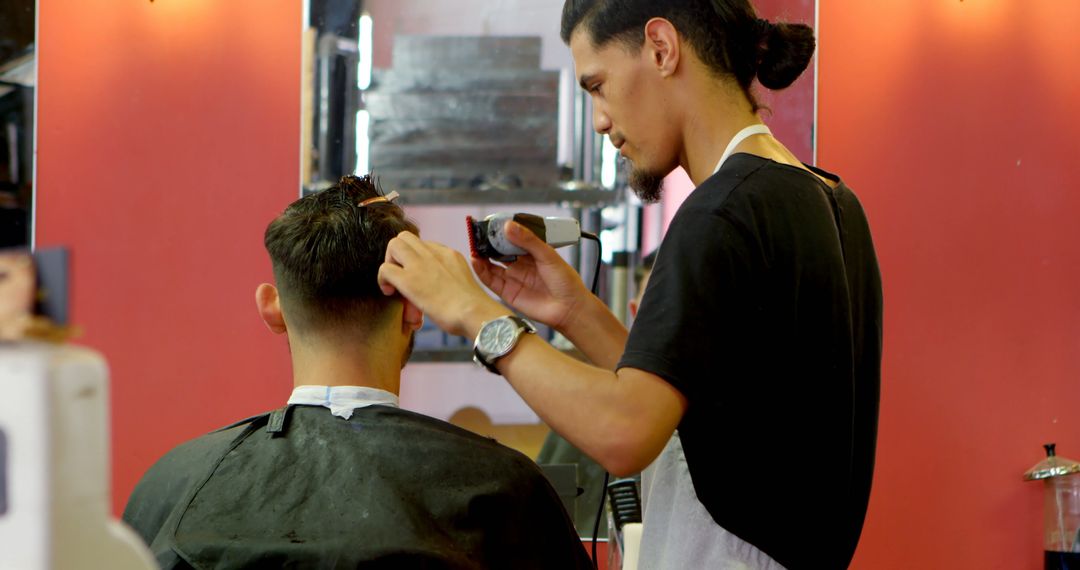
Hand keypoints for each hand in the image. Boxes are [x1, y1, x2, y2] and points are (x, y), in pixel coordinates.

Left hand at [378, 232, 505, 337]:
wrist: (474, 312)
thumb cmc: (472, 308)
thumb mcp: (461, 283)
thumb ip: (448, 279)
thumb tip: (435, 291)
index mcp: (448, 254)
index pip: (423, 245)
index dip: (416, 260)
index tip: (418, 277)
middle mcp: (434, 253)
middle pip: (406, 237)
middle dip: (399, 254)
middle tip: (401, 273)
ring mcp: (420, 264)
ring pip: (394, 245)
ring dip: (390, 262)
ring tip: (395, 282)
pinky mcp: (408, 279)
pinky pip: (384, 269)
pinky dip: (382, 280)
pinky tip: (390, 292)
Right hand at [471, 221, 590, 331]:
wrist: (569, 308)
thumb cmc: (566, 282)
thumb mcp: (548, 256)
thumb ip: (528, 241)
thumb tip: (509, 226)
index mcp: (532, 252)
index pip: (513, 238)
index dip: (501, 232)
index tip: (490, 224)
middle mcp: (521, 265)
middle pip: (499, 251)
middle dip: (488, 243)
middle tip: (477, 234)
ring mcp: (514, 278)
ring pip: (492, 265)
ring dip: (482, 256)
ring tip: (474, 247)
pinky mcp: (508, 293)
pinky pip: (491, 281)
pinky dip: (482, 271)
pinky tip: (476, 261)